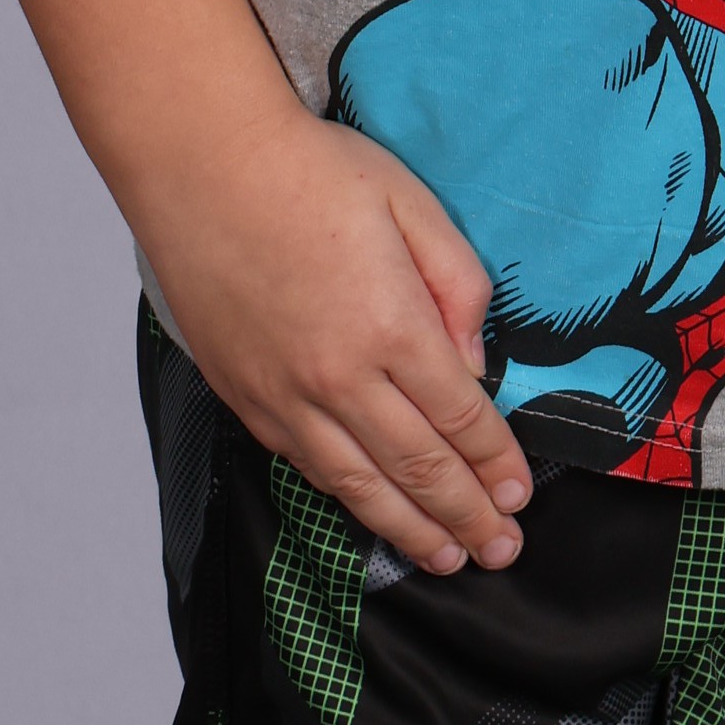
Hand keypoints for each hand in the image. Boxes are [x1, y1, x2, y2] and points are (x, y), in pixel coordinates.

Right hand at [137, 102, 535, 574]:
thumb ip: (458, 285)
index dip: (496, 463)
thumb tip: (474, 362)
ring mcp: (286, 394)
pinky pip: (307, 464)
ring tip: (447, 558)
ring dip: (410, 528)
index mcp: (392, 326)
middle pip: (418, 467)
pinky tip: (371, 510)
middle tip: (502, 549)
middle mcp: (340, 376)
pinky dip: (347, 497)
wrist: (203, 166)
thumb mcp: (412, 203)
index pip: (460, 417)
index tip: (521, 493)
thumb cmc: (310, 171)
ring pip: (360, 484)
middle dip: (467, 515)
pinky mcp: (247, 397)